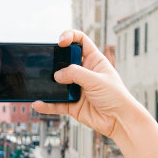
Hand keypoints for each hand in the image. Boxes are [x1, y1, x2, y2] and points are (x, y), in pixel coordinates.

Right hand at [33, 30, 157, 157]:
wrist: (119, 120)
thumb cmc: (116, 97)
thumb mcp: (96, 80)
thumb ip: (76, 74)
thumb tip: (57, 75)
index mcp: (93, 60)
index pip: (80, 41)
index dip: (69, 37)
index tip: (61, 42)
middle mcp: (84, 72)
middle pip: (64, 61)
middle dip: (54, 61)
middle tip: (48, 64)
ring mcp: (77, 88)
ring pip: (57, 83)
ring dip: (48, 84)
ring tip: (40, 84)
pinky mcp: (72, 104)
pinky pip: (56, 103)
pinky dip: (47, 104)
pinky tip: (38, 103)